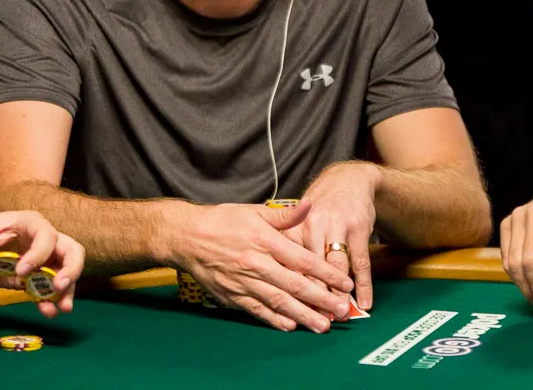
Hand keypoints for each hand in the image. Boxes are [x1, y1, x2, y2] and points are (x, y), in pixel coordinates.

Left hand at [0, 210, 84, 317]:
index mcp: (32, 223)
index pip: (47, 235)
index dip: (39, 254)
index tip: (21, 271)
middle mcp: (46, 239)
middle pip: (72, 250)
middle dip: (70, 269)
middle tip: (59, 286)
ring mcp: (48, 258)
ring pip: (68, 272)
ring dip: (67, 291)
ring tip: (63, 308)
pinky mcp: (42, 276)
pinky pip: (52, 289)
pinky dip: (52, 300)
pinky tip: (48, 311)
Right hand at [172, 199, 353, 332]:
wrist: (187, 237)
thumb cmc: (223, 221)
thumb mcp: (254, 211)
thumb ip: (284, 215)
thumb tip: (309, 206)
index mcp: (265, 241)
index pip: (303, 260)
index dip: (326, 273)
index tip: (345, 283)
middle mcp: (256, 264)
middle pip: (295, 285)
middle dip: (322, 300)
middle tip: (342, 311)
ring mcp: (244, 282)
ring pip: (279, 302)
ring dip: (303, 315)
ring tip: (322, 326)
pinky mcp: (232, 296)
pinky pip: (257, 310)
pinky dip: (274, 319)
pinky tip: (291, 326)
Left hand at [285, 161, 378, 315]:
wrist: (349, 180)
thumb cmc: (319, 206)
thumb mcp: (299, 220)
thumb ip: (290, 248)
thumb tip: (279, 280)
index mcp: (296, 225)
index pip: (292, 262)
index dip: (292, 287)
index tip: (293, 311)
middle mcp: (315, 224)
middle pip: (313, 267)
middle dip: (315, 296)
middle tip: (318, 320)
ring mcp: (338, 225)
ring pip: (338, 265)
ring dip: (340, 293)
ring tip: (340, 314)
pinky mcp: (359, 227)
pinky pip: (362, 261)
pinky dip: (364, 284)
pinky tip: (366, 302)